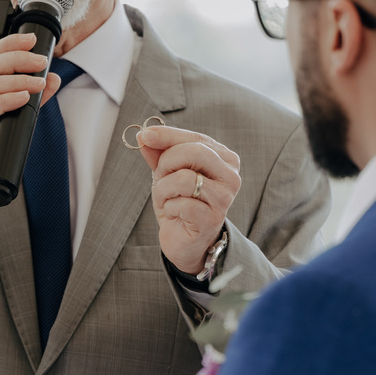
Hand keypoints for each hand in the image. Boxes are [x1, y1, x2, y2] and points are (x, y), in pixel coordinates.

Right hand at [0, 32, 62, 199]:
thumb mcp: (3, 114)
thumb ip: (25, 93)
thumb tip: (51, 78)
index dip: (10, 44)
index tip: (32, 40)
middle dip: (19, 60)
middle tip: (41, 62)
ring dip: (17, 80)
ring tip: (38, 82)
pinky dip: (7, 99)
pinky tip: (23, 96)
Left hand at [137, 126, 240, 274]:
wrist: (184, 239)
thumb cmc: (179, 201)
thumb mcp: (167, 172)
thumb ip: (158, 152)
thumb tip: (145, 134)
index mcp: (224, 159)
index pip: (196, 138)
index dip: (168, 135)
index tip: (146, 135)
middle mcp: (230, 176)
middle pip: (194, 152)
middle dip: (167, 162)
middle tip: (161, 177)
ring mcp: (224, 199)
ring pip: (185, 178)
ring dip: (164, 189)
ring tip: (167, 199)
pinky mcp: (212, 219)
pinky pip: (181, 204)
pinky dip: (169, 207)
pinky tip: (175, 213)